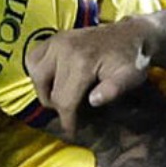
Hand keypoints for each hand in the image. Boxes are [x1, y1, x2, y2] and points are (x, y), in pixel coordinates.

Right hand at [26, 19, 157, 135]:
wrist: (131, 34)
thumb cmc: (131, 60)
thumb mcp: (130, 77)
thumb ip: (114, 90)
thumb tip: (93, 101)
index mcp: (83, 61)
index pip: (64, 101)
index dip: (68, 121)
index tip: (72, 131)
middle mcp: (65, 49)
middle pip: (48, 92)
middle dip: (58, 107)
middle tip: (73, 112)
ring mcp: (56, 41)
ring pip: (36, 75)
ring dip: (44, 90)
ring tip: (61, 96)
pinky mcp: (53, 38)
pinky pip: (33, 59)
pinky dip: (38, 72)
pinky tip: (53, 79)